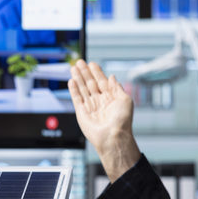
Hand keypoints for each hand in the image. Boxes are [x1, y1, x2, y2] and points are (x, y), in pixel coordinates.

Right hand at [69, 59, 140, 180]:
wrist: (113, 136)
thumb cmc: (122, 121)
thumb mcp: (125, 99)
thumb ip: (117, 87)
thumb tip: (112, 76)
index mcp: (111, 98)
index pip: (102, 81)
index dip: (97, 72)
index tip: (92, 64)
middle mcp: (100, 101)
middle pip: (90, 83)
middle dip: (85, 72)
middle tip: (79, 62)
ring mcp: (90, 107)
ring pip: (82, 89)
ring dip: (78, 78)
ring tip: (73, 68)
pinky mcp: (82, 113)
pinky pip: (76, 98)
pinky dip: (73, 89)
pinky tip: (71, 80)